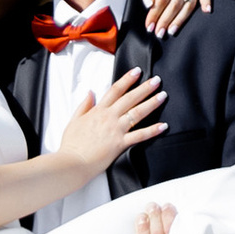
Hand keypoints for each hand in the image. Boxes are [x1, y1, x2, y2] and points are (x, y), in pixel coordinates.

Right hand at [54, 63, 167, 178]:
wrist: (72, 162)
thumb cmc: (71, 144)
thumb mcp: (74, 120)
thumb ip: (84, 105)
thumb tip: (90, 92)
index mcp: (98, 110)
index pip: (115, 90)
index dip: (127, 79)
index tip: (137, 71)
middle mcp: (109, 117)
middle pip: (130, 98)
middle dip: (145, 88)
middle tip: (157, 80)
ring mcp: (115, 130)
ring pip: (137, 113)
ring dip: (151, 103)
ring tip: (163, 96)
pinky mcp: (120, 144)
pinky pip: (139, 135)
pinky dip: (152, 130)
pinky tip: (163, 125)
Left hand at [137, 0, 211, 37]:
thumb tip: (148, 5)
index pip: (162, 0)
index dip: (154, 14)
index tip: (149, 27)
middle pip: (175, 5)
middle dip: (166, 21)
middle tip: (158, 33)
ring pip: (188, 6)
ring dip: (180, 20)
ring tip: (171, 31)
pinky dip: (206, 3)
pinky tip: (206, 12)